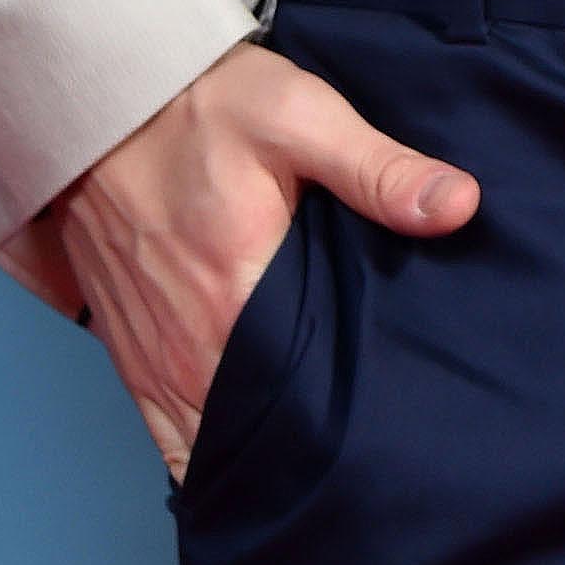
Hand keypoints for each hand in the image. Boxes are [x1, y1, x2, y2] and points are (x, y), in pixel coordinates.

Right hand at [36, 40, 479, 478]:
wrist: (106, 99)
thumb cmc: (204, 109)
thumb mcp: (301, 118)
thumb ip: (377, 169)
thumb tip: (458, 206)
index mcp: (233, 300)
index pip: (301, 406)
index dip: (348, 431)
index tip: (393, 435)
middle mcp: (185, 349)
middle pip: (257, 439)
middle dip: (309, 455)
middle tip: (370, 456)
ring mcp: (151, 359)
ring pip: (208, 447)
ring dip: (257, 456)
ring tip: (318, 465)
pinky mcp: (130, 353)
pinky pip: (165, 434)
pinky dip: (202, 452)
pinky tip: (249, 458)